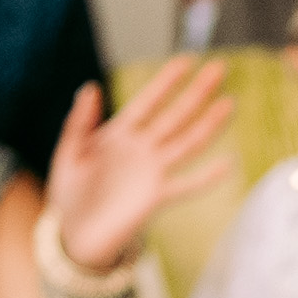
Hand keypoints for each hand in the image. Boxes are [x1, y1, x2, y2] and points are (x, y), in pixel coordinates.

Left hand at [42, 58, 233, 277]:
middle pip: (176, 116)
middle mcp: (142, 149)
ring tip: (229, 104)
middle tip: (220, 68)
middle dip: (198, 92)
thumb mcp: (68, 153)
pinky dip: (207, 177)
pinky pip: (187, 185)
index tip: (187, 61)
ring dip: (209, 124)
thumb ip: (79, 123)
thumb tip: (90, 87)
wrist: (75, 236)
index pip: (149, 102)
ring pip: (187, 143)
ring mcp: (153, 172)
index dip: (167, 82)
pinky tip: (227, 164)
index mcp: (120, 134)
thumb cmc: (70, 194)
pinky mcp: (158, 198)